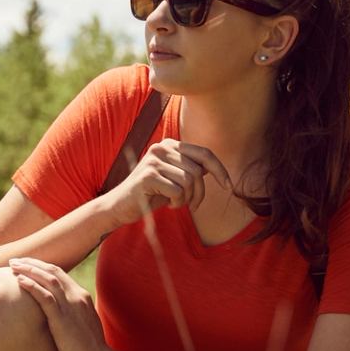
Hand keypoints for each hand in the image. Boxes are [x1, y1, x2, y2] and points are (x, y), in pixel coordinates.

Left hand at [8, 258, 114, 350]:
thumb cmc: (88, 350)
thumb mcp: (80, 324)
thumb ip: (70, 313)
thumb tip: (55, 313)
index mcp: (81, 296)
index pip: (59, 273)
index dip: (41, 266)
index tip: (26, 263)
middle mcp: (77, 296)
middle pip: (52, 270)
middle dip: (32, 263)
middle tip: (14, 260)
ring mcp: (70, 306)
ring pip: (48, 279)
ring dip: (29, 270)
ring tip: (12, 266)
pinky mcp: (62, 319)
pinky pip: (45, 297)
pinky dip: (32, 286)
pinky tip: (19, 281)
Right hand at [101, 139, 232, 226]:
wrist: (120, 206)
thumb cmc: (151, 193)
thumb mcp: (173, 177)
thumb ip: (190, 169)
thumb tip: (214, 168)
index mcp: (170, 144)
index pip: (204, 153)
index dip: (220, 169)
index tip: (228, 186)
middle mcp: (161, 147)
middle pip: (197, 171)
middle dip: (199, 193)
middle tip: (190, 204)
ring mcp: (153, 160)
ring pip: (188, 182)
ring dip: (186, 199)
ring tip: (175, 202)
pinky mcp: (148, 176)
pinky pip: (177, 191)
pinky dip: (176, 203)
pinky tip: (166, 204)